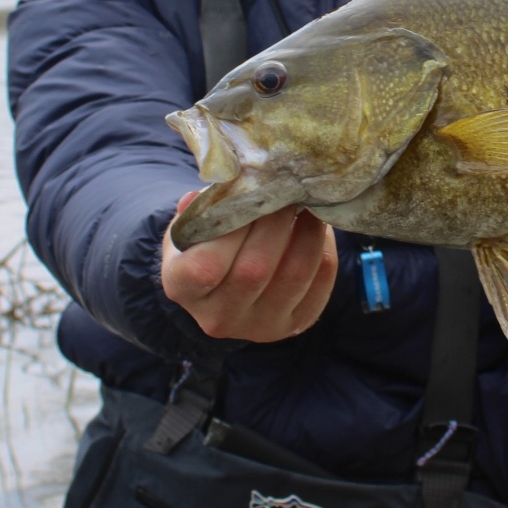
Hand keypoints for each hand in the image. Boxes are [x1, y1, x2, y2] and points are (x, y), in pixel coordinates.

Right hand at [161, 192, 338, 341]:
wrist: (220, 290)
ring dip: (308, 232)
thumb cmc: (201, 248)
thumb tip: (227, 180)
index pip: (206, 265)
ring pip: (294, 276)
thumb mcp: (188, 227)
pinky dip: (324, 249)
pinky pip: (320, 284)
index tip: (249, 195)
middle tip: (287, 187)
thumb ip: (201, 207)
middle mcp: (219, 317)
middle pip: (255, 270)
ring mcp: (259, 327)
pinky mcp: (294, 325)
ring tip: (308, 202)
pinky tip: (317, 226)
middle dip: (276, 222)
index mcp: (183, 289)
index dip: (232, 228)